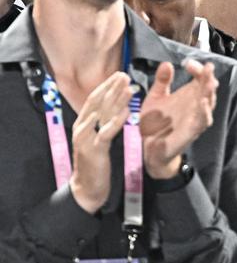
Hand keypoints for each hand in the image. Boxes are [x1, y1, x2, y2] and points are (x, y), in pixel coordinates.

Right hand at [70, 73, 134, 213]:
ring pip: (102, 114)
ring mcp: (87, 138)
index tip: (119, 75)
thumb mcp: (97, 138)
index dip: (106, 85)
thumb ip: (102, 122)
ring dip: (117, 100)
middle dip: (112, 88)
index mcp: (82, 123)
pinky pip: (107, 132)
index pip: (95, 99)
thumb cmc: (94, 162)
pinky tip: (126, 112)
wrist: (86, 188)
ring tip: (129, 88)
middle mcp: (82, 127)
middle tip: (125, 75)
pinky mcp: (94, 150)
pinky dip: (116, 121)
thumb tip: (113, 105)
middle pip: (98, 102)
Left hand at [140, 58, 217, 178]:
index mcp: (189, 95)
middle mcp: (195, 105)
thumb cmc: (155, 123)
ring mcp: (195, 118)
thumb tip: (167, 63)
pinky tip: (203, 102)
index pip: (200, 77)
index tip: (188, 64)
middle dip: (208, 77)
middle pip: (208, 88)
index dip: (198, 69)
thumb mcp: (156, 97)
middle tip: (208, 67)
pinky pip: (202, 121)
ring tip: (209, 82)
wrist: (148, 148)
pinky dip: (204, 112)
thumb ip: (162, 81)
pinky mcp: (191, 132)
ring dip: (210, 93)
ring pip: (209, 104)